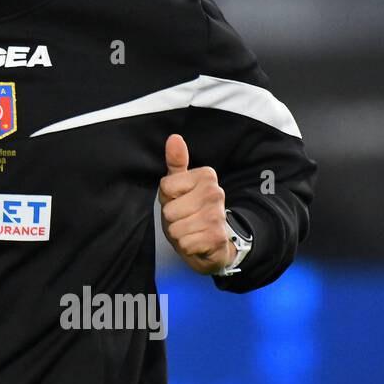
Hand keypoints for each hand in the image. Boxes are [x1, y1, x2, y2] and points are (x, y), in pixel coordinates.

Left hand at [157, 133, 235, 274]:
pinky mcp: (217, 238)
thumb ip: (176, 162)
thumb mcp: (179, 185)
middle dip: (172, 218)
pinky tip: (197, 242)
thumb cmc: (190, 210)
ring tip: (190, 229)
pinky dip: (186, 246)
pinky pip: (184, 243)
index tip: (181, 200)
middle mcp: (216, 193)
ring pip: (175, 228)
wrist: (212, 243)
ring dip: (178, 233)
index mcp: (207, 176)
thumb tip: (174, 138)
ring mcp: (218, 216)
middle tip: (185, 218)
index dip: (168, 198)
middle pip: (169, 210)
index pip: (166, 187)